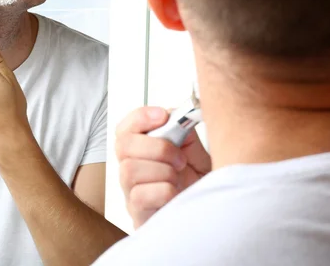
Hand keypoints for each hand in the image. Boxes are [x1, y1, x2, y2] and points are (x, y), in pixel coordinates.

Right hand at [116, 106, 211, 228]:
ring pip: (130, 169)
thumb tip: (174, 115)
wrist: (206, 214)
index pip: (125, 127)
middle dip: (157, 147)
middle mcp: (130, 168)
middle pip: (123, 145)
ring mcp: (130, 191)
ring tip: (178, 178)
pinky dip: (164, 191)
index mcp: (141, 149)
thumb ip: (183, 132)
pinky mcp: (136, 213)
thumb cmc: (195, 183)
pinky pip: (140, 195)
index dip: (140, 117)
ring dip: (163, 171)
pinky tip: (175, 194)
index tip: (163, 116)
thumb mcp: (195, 152)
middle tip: (179, 158)